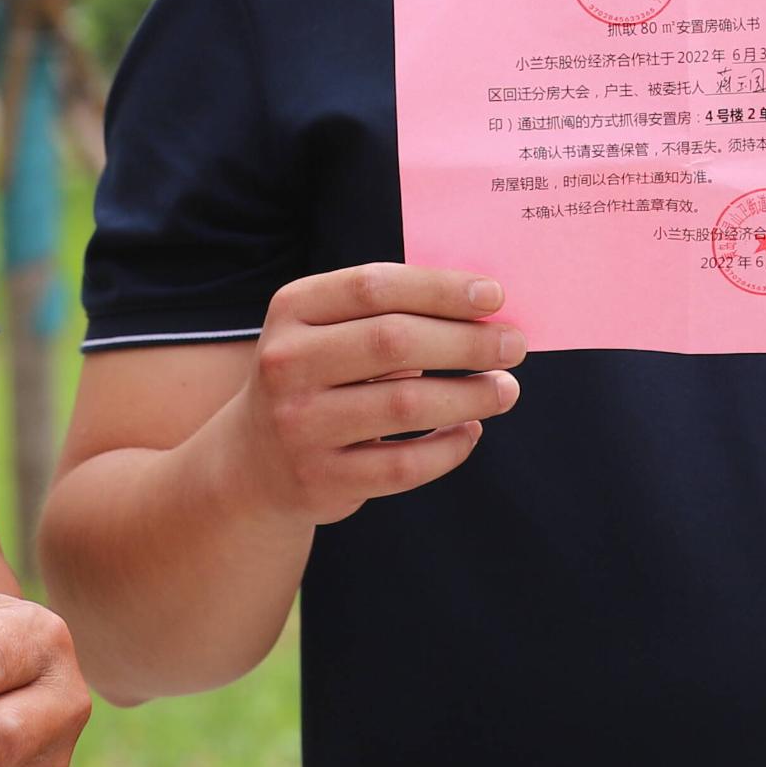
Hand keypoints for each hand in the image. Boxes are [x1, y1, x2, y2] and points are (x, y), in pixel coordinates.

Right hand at [216, 263, 523, 525]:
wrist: (251, 462)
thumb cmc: (315, 377)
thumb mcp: (325, 330)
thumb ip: (387, 312)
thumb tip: (483, 310)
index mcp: (292, 309)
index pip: (374, 286)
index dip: (440, 288)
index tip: (495, 296)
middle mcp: (287, 364)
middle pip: (394, 341)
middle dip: (467, 341)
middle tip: (514, 345)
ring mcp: (299, 425)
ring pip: (405, 405)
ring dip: (470, 395)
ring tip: (506, 389)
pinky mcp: (320, 479)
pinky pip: (404, 465)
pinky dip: (449, 448)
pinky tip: (471, 431)